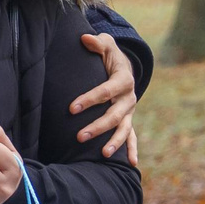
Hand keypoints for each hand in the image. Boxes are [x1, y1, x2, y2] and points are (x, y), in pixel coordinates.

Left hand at [69, 31, 138, 159]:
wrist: (125, 67)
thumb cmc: (109, 56)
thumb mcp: (106, 45)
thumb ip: (96, 43)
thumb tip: (84, 39)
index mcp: (123, 80)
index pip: (105, 91)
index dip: (89, 99)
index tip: (71, 108)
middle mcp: (129, 98)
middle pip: (114, 115)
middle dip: (98, 127)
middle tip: (79, 136)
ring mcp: (130, 111)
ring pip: (124, 129)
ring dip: (114, 142)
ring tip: (103, 155)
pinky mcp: (129, 120)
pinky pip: (132, 137)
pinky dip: (132, 150)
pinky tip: (131, 164)